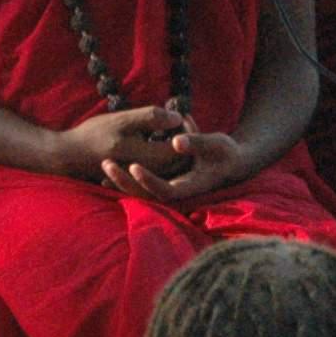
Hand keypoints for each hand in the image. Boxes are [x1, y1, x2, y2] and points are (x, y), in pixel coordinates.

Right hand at [48, 104, 189, 181]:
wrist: (70, 156)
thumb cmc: (94, 135)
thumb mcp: (122, 120)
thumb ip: (151, 118)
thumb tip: (178, 118)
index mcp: (151, 159)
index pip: (183, 147)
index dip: (187, 129)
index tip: (182, 115)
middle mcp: (152, 174)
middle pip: (181, 158)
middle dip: (184, 139)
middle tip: (180, 119)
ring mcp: (145, 179)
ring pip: (171, 164)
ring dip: (174, 146)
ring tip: (168, 127)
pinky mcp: (139, 179)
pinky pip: (160, 168)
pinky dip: (163, 152)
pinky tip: (155, 138)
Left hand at [104, 120, 254, 204]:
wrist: (231, 162)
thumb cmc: (225, 152)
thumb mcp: (215, 143)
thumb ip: (196, 142)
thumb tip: (175, 142)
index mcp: (189, 186)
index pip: (165, 190)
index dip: (148, 180)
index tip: (133, 166)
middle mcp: (177, 192)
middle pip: (147, 194)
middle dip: (126, 181)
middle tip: (107, 164)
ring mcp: (170, 188)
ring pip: (141, 191)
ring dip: (122, 180)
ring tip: (104, 166)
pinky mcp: (165, 182)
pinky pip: (142, 184)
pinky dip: (127, 177)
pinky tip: (110, 167)